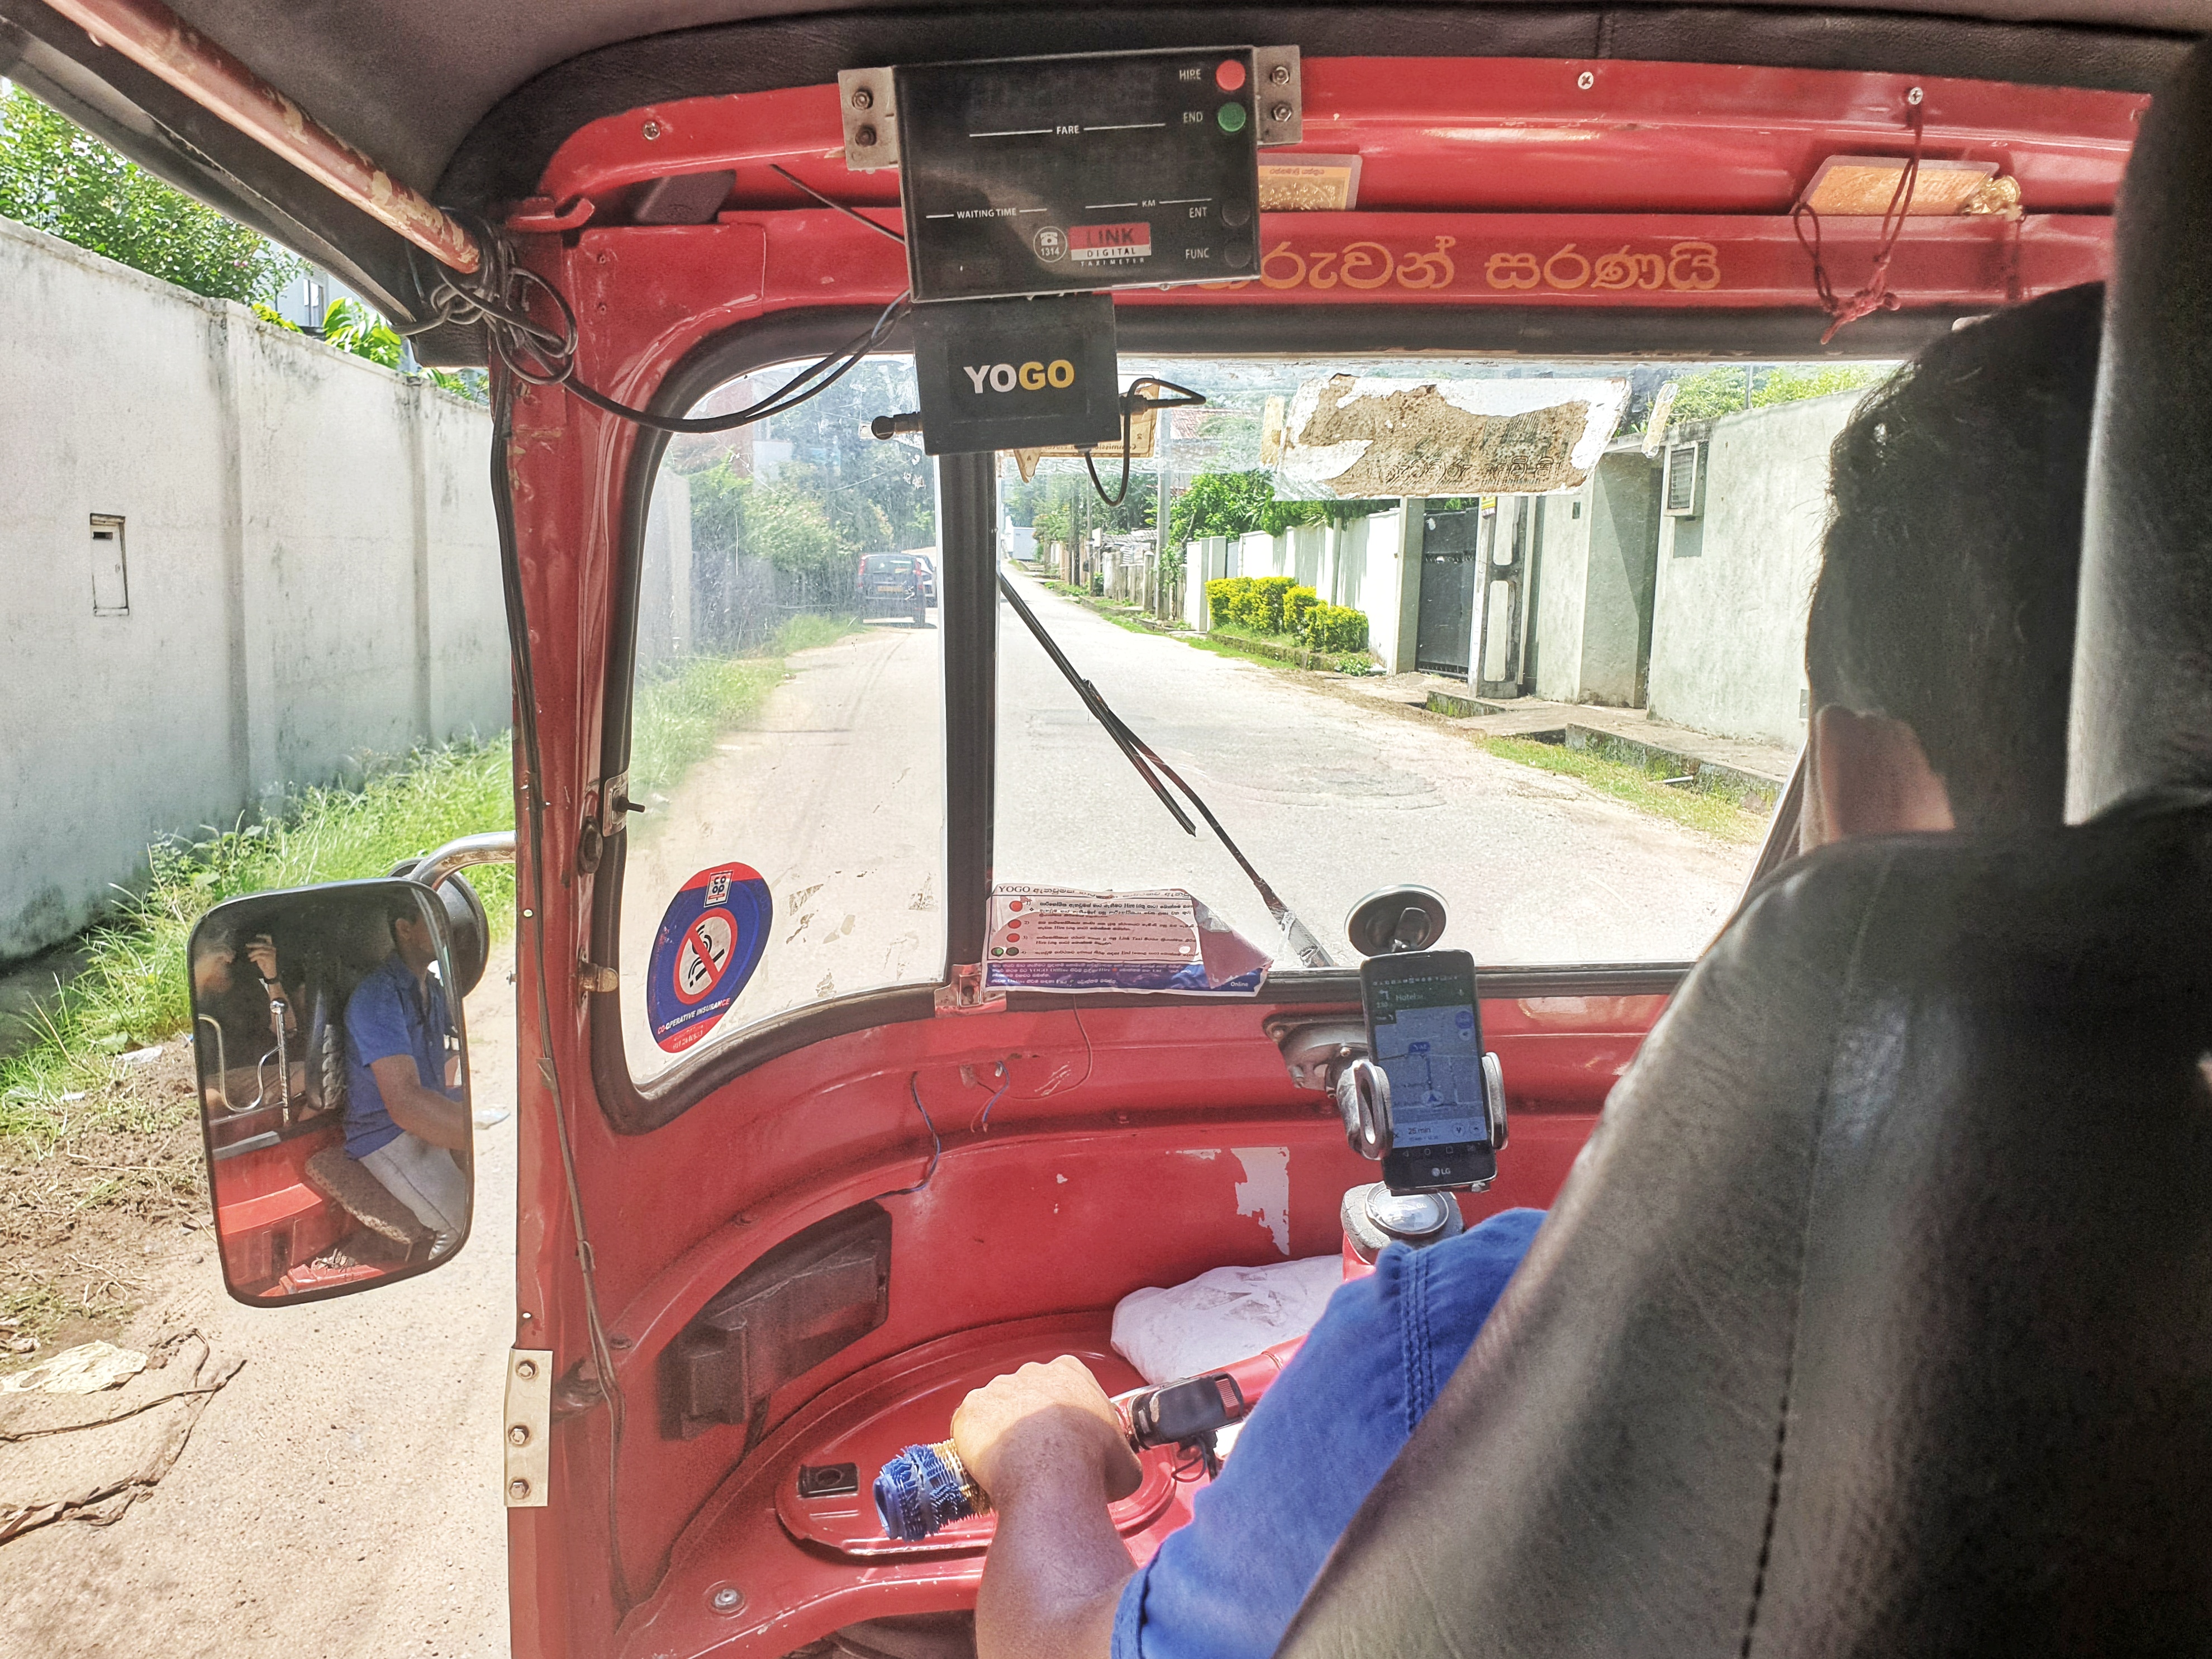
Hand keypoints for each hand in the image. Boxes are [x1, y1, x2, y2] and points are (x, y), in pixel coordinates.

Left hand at [246, 936, 278, 981]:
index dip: (263, 936)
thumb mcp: (260, 955)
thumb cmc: (265, 963)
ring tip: (248, 956)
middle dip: (253, 944)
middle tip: (247, 945)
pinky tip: (251, 960)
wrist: (270, 972)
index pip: (269, 938)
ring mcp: (272, 953)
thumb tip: (248, 946)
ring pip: (260, 950)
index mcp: (271, 947)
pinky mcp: (270, 958)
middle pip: (262, 944)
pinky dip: (254, 957)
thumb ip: (257, 950)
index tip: (256, 936)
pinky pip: (260, 956)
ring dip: (253, 952)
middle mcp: (272, 949)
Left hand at [951, 1355, 1141, 1511]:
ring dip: (1000, 1433)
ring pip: (996, 1410)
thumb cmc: (1090, 1466)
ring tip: (1010, 1467)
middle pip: (1026, 1393)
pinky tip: (988, 1468)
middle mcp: (1032, 1372)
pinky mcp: (970, 1410)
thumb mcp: (1125, 1462)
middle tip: (1036, 1456)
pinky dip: (974, 1446)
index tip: (1063, 1437)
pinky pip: (968, 1427)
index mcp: (1071, 1373)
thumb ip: (1118, 1454)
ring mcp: (998, 1388)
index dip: (1062, 1414)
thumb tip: (1116, 1467)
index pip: (1063, 1384)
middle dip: (1028, 1420)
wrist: (1052, 1479)